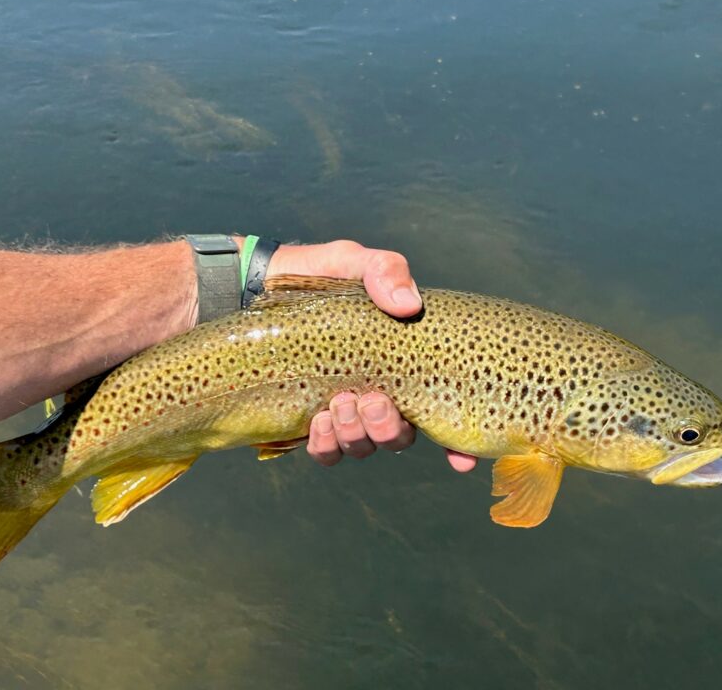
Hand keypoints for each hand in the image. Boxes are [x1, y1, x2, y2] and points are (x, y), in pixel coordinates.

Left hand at [267, 240, 476, 472]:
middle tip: (371, 399)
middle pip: (400, 436)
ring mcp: (343, 411)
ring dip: (356, 433)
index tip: (461, 459)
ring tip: (338, 403)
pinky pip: (326, 452)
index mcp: (400, 364)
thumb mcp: (352, 262)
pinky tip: (318, 421)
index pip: (438, 411)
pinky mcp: (309, 421)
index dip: (456, 443)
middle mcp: (377, 394)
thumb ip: (385, 271)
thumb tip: (408, 305)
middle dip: (390, 428)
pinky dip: (326, 444)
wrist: (259, 287)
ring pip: (364, 446)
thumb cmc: (317, 275)